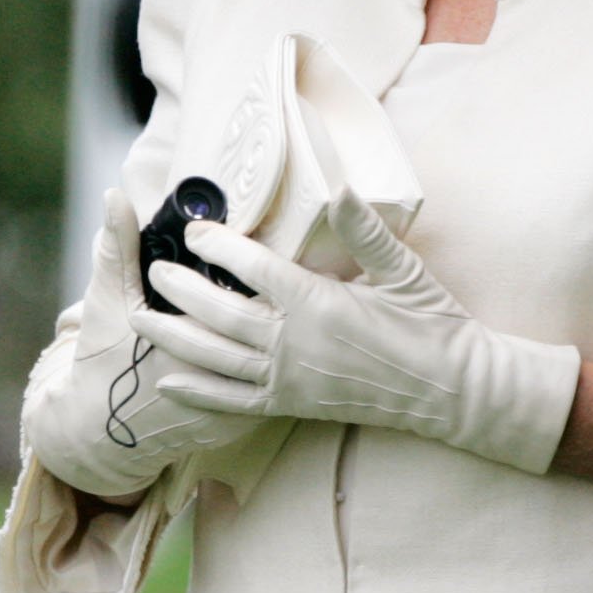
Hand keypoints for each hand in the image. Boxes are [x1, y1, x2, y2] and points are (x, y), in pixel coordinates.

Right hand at [25, 190, 260, 500]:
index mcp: (183, 341)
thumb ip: (117, 246)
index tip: (252, 246)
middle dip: (277, 300)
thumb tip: (115, 195)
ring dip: (284, 337)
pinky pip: (271, 390)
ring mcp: (228, 408)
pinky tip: (283, 343)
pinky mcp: (237, 426)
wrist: (98, 430)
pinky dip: (278, 368)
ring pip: (274, 363)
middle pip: (263, 329)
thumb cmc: (103, 357)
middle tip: (284, 270)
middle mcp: (212, 378)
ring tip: (290, 306)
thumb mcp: (107, 297)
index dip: (249, 266)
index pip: (236, 295)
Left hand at [136, 194, 579, 472]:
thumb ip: (364, 231)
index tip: (196, 231)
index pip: (256, 270)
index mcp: (320, 305)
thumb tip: (342, 186)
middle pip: (222, 315)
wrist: (452, 390)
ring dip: (175, 338)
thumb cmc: (431, 324)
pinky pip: (234, 401)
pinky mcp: (292, 405)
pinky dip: (199, 393)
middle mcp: (297, 344)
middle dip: (182, 291)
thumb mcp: (402, 270)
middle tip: (154, 271)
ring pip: (218, 359)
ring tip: (139, 318)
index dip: (221, 248)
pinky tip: (167, 383)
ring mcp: (290, 379)